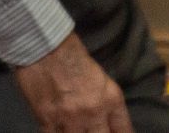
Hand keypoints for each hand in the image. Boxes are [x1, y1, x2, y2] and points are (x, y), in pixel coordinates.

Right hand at [14, 32, 132, 132]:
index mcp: (110, 98)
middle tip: (94, 130)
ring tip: (77, 129)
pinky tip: (59, 130)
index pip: (123, 129)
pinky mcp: (47, 121)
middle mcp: (94, 112)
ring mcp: (70, 119)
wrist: (45, 45)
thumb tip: (103, 121)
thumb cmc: (73, 54)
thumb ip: (104, 101)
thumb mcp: (100, 77)